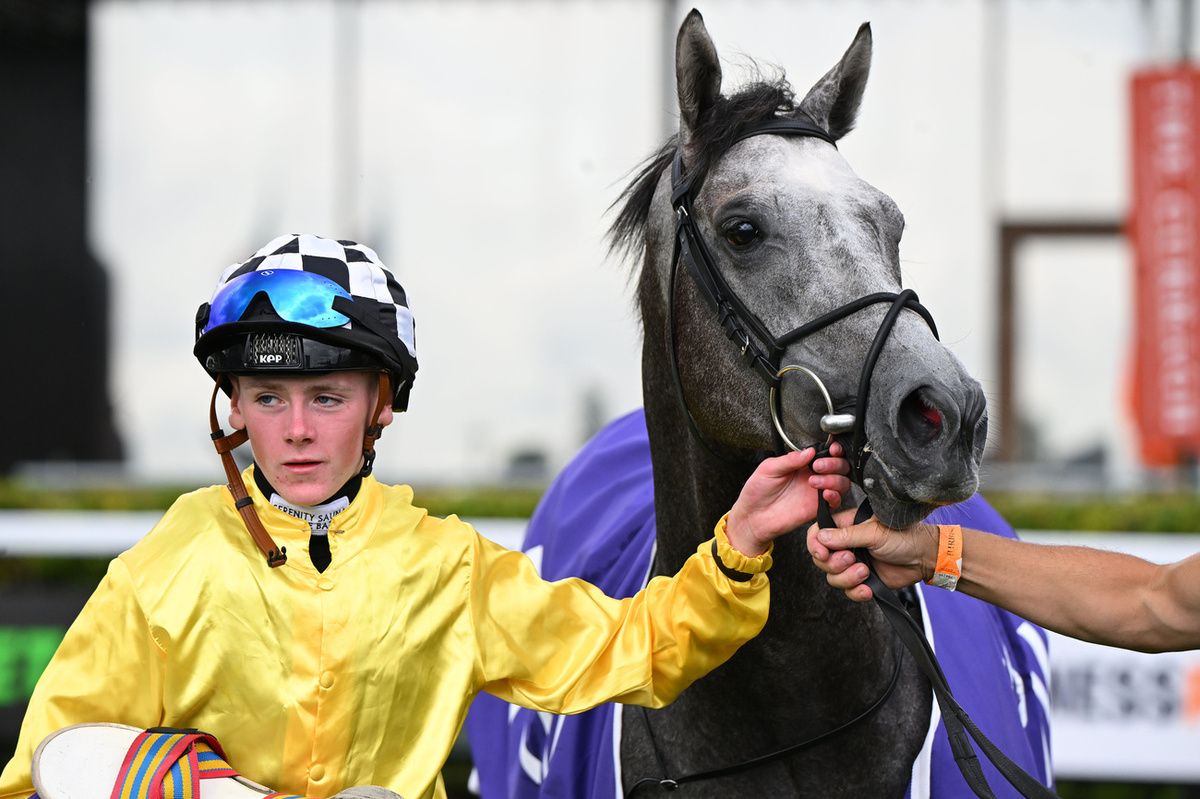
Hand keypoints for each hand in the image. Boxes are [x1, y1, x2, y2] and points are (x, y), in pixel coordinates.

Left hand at [725, 443, 850, 556]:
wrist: (753, 517)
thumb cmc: (757, 492)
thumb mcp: (769, 468)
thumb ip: (790, 459)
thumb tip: (809, 451)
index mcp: (802, 463)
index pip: (825, 453)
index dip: (834, 449)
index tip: (832, 449)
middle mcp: (813, 475)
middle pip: (839, 466)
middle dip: (834, 463)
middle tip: (818, 466)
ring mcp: (816, 492)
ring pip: (842, 482)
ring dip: (834, 479)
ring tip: (814, 481)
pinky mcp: (817, 507)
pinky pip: (836, 501)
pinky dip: (835, 496)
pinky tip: (825, 494)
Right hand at [806, 517, 937, 601]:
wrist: (924, 558)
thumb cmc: (904, 536)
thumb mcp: (874, 532)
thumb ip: (846, 536)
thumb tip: (821, 537)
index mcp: (845, 526)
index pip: (817, 534)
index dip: (815, 545)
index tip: (823, 553)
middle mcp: (846, 545)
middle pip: (821, 560)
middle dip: (834, 564)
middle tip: (851, 559)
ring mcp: (853, 564)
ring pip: (833, 578)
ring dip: (847, 578)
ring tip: (865, 572)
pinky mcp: (862, 581)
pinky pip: (848, 592)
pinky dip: (856, 592)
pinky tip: (868, 588)